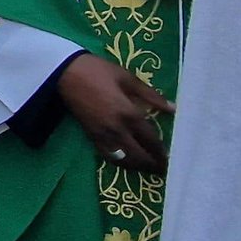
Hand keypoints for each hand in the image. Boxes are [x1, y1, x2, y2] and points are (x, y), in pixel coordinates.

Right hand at [57, 53, 173, 173]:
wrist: (66, 72)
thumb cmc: (98, 71)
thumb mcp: (127, 78)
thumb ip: (151, 95)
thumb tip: (173, 108)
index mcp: (129, 113)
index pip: (151, 139)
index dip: (162, 151)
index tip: (172, 158)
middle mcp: (118, 129)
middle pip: (140, 155)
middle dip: (154, 165)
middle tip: (164, 169)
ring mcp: (103, 135)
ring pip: (125, 160)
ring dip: (138, 167)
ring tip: (149, 169)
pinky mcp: (91, 136)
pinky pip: (109, 156)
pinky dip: (120, 162)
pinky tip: (127, 161)